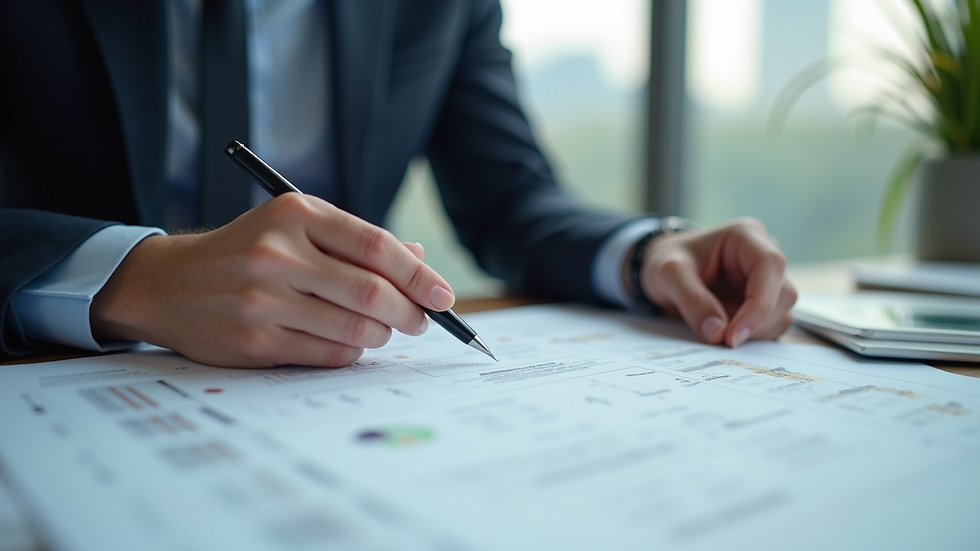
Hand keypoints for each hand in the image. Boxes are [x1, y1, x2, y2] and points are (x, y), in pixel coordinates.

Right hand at [91, 194, 454, 367]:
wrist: (168, 283)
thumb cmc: (246, 252)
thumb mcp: (296, 227)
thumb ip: (355, 242)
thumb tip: (420, 261)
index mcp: (295, 213)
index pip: (377, 245)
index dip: (419, 274)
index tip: (443, 295)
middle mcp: (278, 253)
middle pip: (373, 292)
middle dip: (411, 312)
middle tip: (422, 321)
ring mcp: (263, 300)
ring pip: (356, 328)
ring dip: (382, 335)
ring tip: (382, 329)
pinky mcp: (254, 340)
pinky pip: (329, 354)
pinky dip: (351, 351)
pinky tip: (346, 341)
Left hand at [639, 218, 796, 346]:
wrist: (665, 269)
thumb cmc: (667, 261)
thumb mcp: (668, 275)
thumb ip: (691, 300)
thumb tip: (718, 333)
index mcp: (745, 236)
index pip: (770, 266)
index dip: (759, 305)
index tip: (733, 336)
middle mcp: (763, 254)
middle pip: (783, 294)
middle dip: (754, 324)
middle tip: (721, 339)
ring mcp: (767, 279)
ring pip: (781, 314)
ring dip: (753, 332)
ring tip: (717, 329)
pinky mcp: (765, 300)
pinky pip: (771, 325)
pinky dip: (751, 336)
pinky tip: (726, 331)